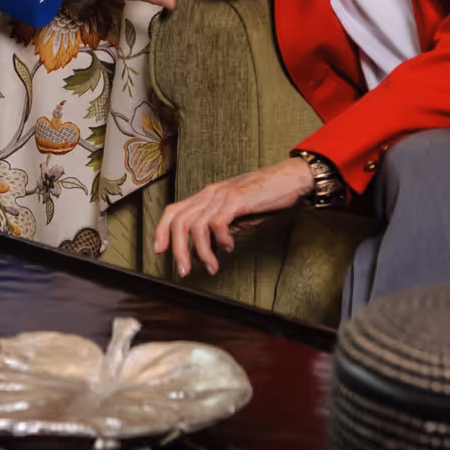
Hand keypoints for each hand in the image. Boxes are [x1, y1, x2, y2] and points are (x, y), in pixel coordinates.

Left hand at [151, 157, 313, 275]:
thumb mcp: (237, 215)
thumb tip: (209, 249)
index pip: (173, 211)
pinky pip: (217, 224)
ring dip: (202, 252)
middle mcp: (209, 194)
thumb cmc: (264, 197)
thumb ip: (220, 228)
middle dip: (178, 250)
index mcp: (206, 196)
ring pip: (195, 226)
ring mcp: (221, 195)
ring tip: (212, 267)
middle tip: (184, 271)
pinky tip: (230, 248)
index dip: (161, 231)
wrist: (289, 179)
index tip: (159, 251)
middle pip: (179, 221)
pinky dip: (221, 241)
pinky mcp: (236, 200)